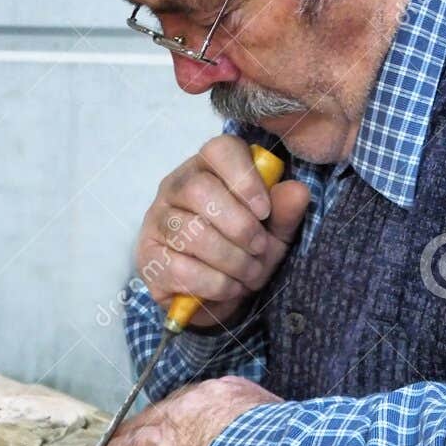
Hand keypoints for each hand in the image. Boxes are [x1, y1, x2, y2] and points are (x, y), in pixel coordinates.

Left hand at [94, 376, 281, 445]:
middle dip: (133, 430)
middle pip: (149, 420)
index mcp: (210, 395)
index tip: (161, 422)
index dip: (166, 417)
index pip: (179, 405)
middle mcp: (181, 414)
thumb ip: (248, 409)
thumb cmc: (276, 440)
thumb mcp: (266, 407)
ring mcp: (164, 444)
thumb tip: (252, 418)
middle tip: (120, 436)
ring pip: (131, 443)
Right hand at [136, 135, 310, 327]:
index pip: (219, 149)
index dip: (245, 178)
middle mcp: (175, 187)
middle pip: (199, 189)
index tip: (264, 211)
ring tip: (249, 273)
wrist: (217, 296)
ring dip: (230, 259)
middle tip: (259, 248)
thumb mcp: (273, 231)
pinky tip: (228, 287)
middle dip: (238, 225)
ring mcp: (157, 222)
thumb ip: (284, 211)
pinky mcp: (148, 258)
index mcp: (208, 168)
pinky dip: (213, 283)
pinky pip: (180, 268)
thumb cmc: (243, 251)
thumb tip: (298, 190)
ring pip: (190, 232)